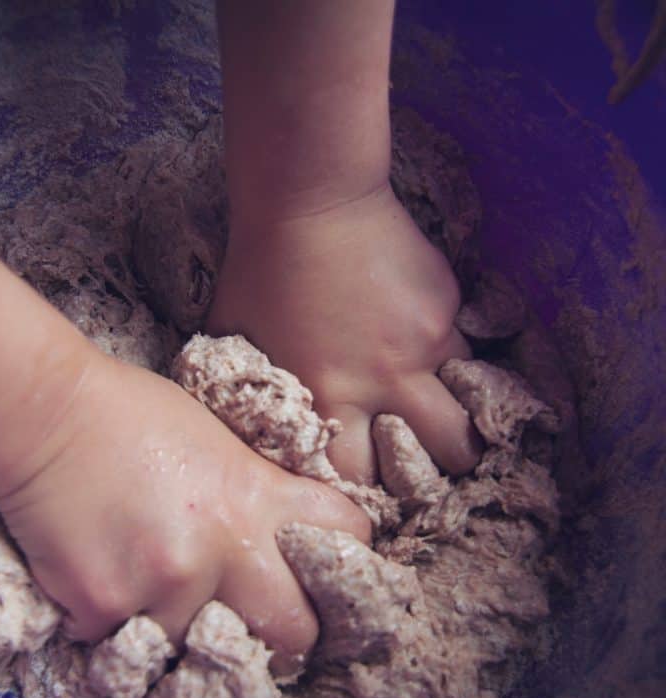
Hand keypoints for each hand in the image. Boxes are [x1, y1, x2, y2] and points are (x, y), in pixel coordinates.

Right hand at [0, 351, 368, 672]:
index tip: (327, 569)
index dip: (346, 557)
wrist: (45, 416)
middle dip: (284, 635)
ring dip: (186, 630)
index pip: (348, 539)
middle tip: (256, 621)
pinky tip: (104, 578)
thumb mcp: (217, 441)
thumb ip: (255, 492)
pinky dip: (122, 625)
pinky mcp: (104, 609)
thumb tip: (276, 538)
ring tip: (152, 584)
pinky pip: (129, 646)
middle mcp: (224, 549)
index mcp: (258, 496)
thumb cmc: (132, 414)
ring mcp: (165, 585)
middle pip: (296, 634)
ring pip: (202, 650)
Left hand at [207, 184, 482, 484]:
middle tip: (425, 459)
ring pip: (467, 414)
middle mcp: (384, 384)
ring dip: (457, 422)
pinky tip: (426, 347)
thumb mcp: (237, 343)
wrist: (310, 202)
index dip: (365, 489)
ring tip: (444, 417)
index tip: (368, 484)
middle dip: (438, 470)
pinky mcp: (446, 310)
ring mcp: (425, 346)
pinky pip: (462, 353)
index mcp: (328, 398)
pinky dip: (449, 363)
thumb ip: (255, 395)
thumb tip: (262, 428)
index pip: (360, 479)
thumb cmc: (260, 273)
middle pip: (443, 458)